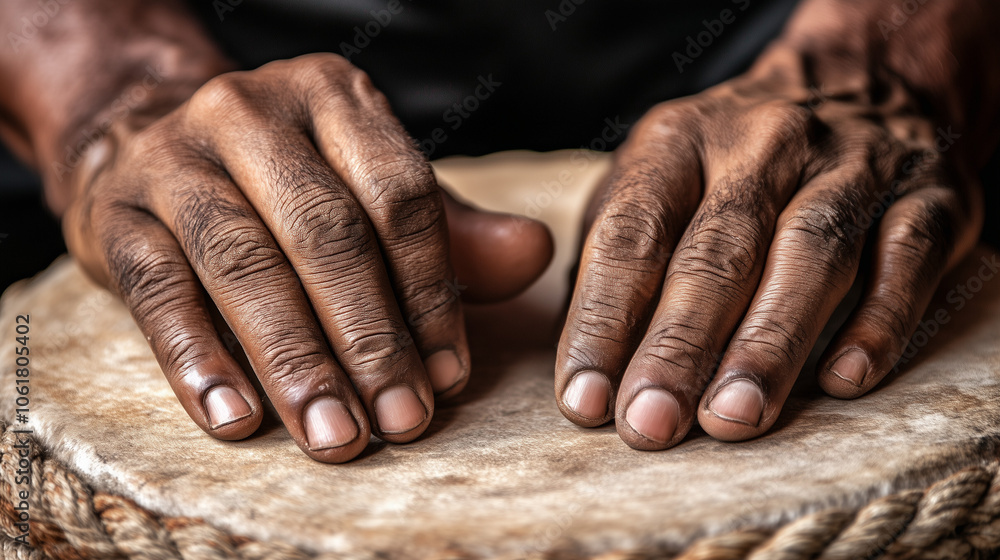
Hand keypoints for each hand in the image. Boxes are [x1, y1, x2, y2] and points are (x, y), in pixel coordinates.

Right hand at [62, 53, 551, 462]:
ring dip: (295, 360)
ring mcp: (174, 160)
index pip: (400, 196)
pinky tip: (236, 419)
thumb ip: (452, 230)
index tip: (448, 375)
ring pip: (243, 264)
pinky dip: (199, 360)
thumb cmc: (288, 182)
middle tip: (400, 421)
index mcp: (333, 99)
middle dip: (369, 337)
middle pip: (325, 233)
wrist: (145, 143)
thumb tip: (533, 257)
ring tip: (334, 434)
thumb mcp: (372, 189)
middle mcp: (251, 113)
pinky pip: (159, 291)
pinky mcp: (114, 215)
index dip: (430, 291)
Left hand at [555, 47, 981, 449]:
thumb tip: (585, 359)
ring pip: (810, 254)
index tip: (584, 399)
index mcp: (680, 140)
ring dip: (769, 344)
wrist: (860, 80)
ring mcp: (852, 165)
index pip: (631, 235)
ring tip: (732, 417)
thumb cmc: (731, 158)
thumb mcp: (655, 178)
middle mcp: (764, 144)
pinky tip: (843, 380)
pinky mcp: (930, 196)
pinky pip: (905, 257)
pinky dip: (877, 322)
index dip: (603, 320)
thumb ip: (613, 255)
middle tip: (651, 423)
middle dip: (678, 346)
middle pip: (717, 252)